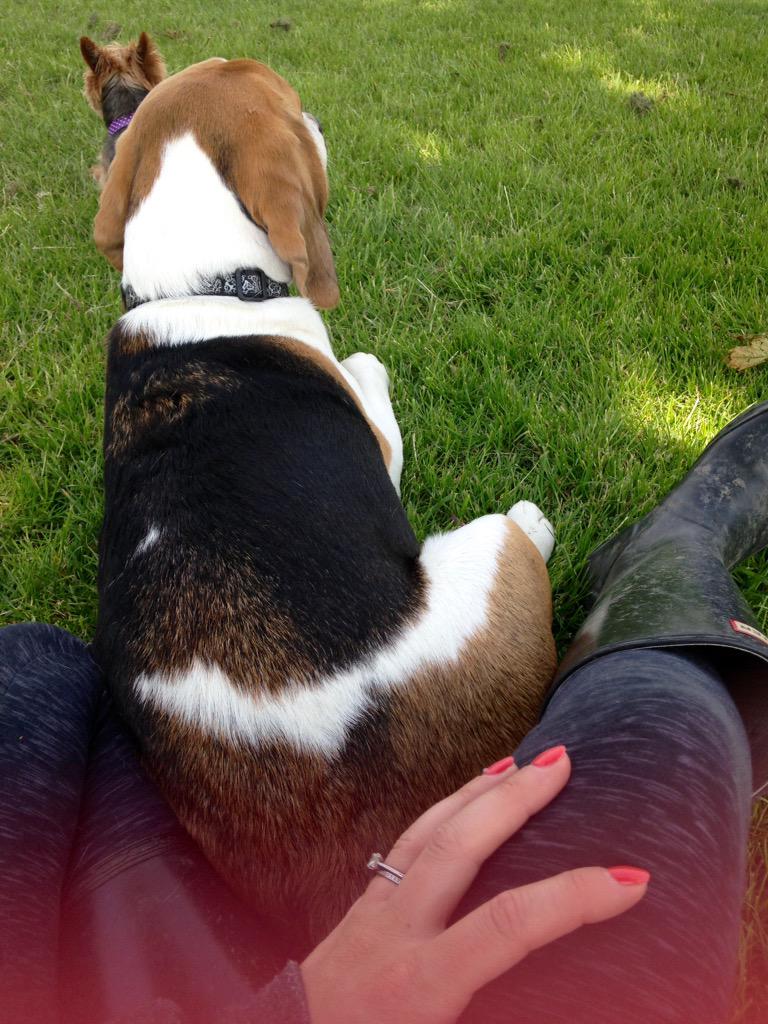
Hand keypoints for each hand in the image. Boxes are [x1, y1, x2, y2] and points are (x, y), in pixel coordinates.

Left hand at [301, 746, 648, 1023]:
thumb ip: (488, 1017)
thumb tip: (548, 1005)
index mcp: (419, 984)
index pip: (508, 925)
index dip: (571, 899)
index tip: (630, 880)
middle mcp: (394, 934)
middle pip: (458, 846)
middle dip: (514, 799)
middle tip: (563, 762)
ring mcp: (371, 914)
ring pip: (425, 832)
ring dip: (475, 793)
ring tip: (518, 763)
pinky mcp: (359, 909)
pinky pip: (403, 845)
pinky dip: (440, 815)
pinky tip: (459, 806)